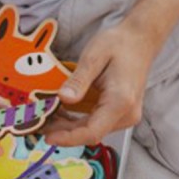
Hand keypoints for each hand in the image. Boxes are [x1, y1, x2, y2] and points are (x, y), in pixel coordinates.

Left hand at [45, 21, 155, 145]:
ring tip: (46, 117)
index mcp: (120, 101)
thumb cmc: (119, 44)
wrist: (139, 40)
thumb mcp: (93, 57)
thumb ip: (78, 80)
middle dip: (64, 132)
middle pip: (91, 132)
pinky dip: (78, 119)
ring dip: (69, 126)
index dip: (68, 138)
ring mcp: (125, 114)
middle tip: (38, 125)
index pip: (92, 131)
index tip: (48, 137)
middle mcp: (126, 113)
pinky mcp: (121, 111)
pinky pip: (97, 121)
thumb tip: (63, 98)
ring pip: (93, 128)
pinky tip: (61, 111)